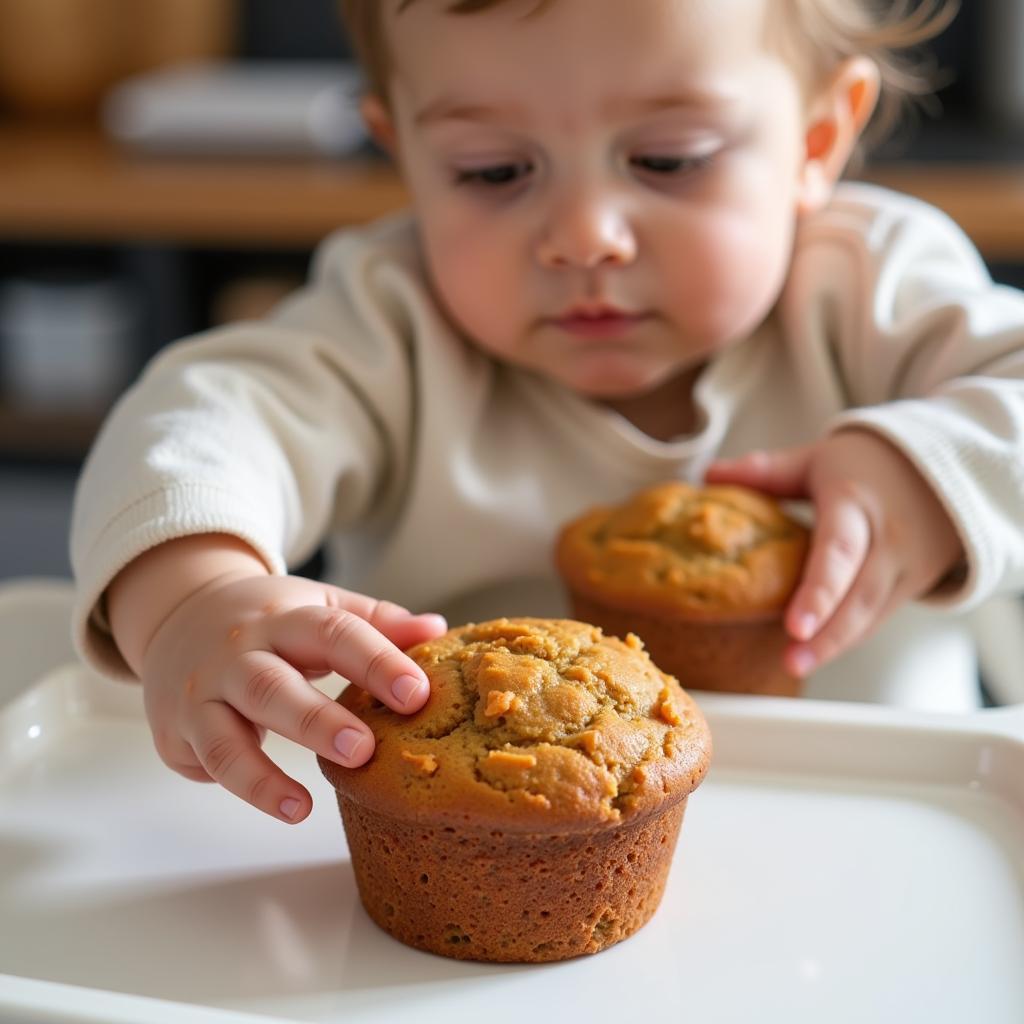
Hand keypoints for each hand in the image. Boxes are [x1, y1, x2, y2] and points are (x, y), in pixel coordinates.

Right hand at [138, 571, 446, 822]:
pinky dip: (239, 785)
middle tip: (364, 749)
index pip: (334, 634)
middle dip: (316, 720)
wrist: (180, 614)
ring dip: (261, 775)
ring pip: (225, 736)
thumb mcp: (320, 606)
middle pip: (273, 687)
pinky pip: (206, 762)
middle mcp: (239, 653)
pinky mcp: (180, 728)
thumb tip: (437, 630)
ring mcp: (203, 692)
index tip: (416, 694)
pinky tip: (281, 805)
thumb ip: (376, 622)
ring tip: (302, 807)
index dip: (376, 662)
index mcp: (285, 618)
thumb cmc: (270, 619)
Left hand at [706, 430, 962, 677]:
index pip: (839, 552)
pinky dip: (847, 636)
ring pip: (871, 614)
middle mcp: (888, 539)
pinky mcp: (913, 585)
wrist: (940, 469)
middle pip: (859, 595)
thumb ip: (766, 471)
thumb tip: (710, 475)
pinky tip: (816, 652)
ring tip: (795, 664)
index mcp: (856, 504)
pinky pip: (877, 617)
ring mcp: (906, 567)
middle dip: (828, 634)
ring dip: (835, 644)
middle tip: (792, 660)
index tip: (795, 626)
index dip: (819, 592)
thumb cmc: (866, 465)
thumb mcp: (817, 460)